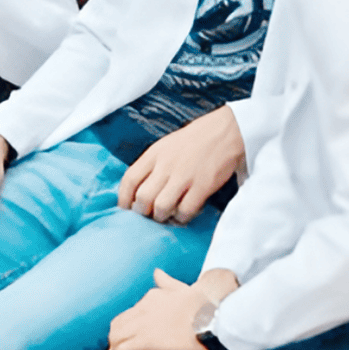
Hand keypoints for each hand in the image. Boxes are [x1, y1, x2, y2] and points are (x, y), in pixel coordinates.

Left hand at [98, 269, 213, 349]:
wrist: (214, 309)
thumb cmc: (205, 302)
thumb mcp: (182, 288)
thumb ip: (167, 282)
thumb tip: (157, 273)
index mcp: (150, 298)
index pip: (127, 317)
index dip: (123, 333)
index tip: (125, 346)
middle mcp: (142, 308)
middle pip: (117, 329)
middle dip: (114, 346)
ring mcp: (143, 323)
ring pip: (116, 340)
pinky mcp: (147, 339)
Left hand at [118, 106, 243, 223]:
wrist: (224, 132)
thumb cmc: (193, 141)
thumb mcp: (165, 146)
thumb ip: (151, 166)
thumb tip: (137, 191)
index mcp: (154, 154)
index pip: (129, 179)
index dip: (123, 199)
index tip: (125, 209)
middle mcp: (166, 165)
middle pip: (143, 198)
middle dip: (142, 212)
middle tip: (149, 214)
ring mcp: (184, 176)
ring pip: (161, 207)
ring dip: (162, 217)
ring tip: (166, 215)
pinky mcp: (203, 186)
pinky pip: (186, 210)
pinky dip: (182, 217)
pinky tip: (183, 213)